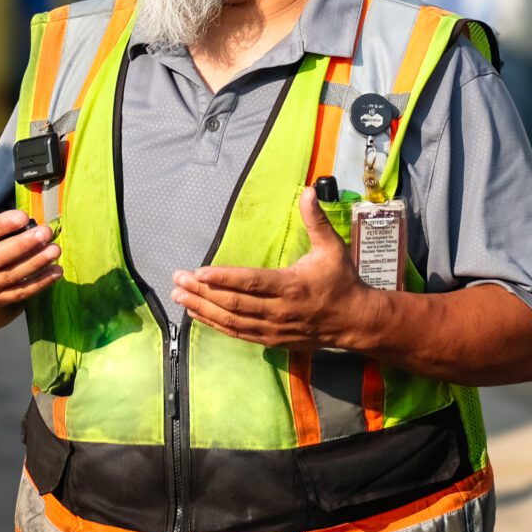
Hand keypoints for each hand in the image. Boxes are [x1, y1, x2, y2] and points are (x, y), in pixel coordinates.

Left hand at [171, 187, 384, 350]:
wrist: (354, 321)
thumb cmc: (341, 281)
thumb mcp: (332, 248)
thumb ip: (316, 220)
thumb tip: (307, 191)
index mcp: (291, 285)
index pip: (251, 282)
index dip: (224, 278)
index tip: (199, 272)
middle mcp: (279, 310)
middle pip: (234, 303)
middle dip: (203, 292)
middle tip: (178, 281)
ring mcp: (273, 328)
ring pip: (232, 321)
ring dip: (203, 310)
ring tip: (179, 298)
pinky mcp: (271, 340)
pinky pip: (238, 334)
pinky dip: (216, 325)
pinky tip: (198, 315)